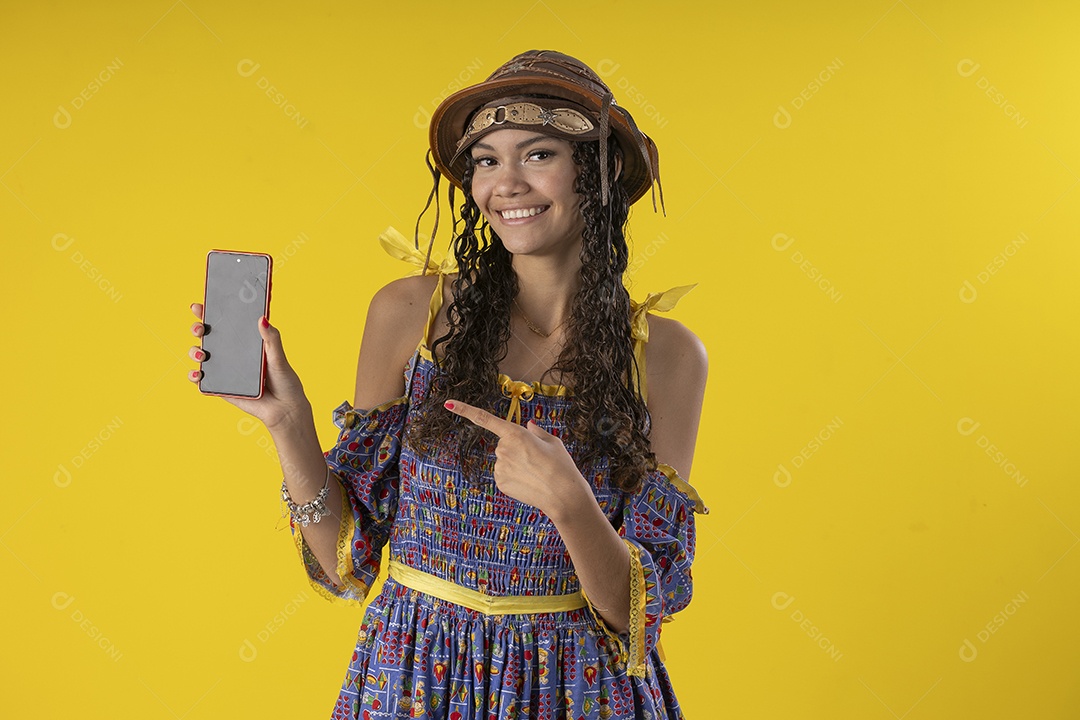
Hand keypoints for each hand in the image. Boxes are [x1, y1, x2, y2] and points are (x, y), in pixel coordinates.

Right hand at [187, 302, 310, 430]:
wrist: (284, 410)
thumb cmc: (285, 382)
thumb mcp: (279, 358)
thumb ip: (271, 339)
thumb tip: (263, 318)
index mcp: (246, 342)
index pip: (225, 323)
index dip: (210, 313)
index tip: (200, 305)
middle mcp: (232, 353)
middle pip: (208, 336)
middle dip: (198, 328)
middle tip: (200, 328)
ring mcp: (225, 370)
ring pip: (201, 355)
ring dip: (194, 351)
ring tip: (201, 354)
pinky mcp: (221, 387)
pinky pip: (203, 380)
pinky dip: (194, 375)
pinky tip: (197, 373)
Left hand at [443, 399, 589, 519]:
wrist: (563, 496)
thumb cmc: (561, 466)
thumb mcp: (552, 442)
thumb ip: (537, 432)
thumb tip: (528, 425)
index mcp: (515, 433)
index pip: (484, 418)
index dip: (465, 410)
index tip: (448, 403)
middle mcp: (502, 449)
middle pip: (504, 444)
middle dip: (516, 449)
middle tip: (537, 459)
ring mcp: (499, 467)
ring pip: (504, 461)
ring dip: (516, 464)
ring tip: (535, 473)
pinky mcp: (500, 482)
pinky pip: (504, 475)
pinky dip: (514, 478)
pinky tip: (529, 483)